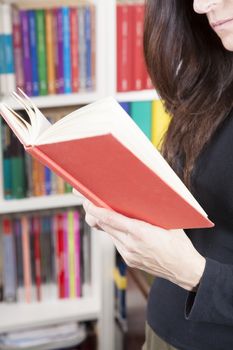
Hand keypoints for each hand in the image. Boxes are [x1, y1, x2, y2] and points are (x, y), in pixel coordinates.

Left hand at [81, 198, 205, 290]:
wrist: (185, 271)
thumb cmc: (179, 244)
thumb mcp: (166, 224)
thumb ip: (148, 215)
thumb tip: (136, 202)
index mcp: (140, 232)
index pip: (110, 219)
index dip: (95, 209)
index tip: (87, 201)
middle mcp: (130, 245)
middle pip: (105, 226)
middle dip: (96, 214)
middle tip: (90, 202)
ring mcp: (129, 254)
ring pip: (110, 234)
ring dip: (106, 224)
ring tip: (106, 212)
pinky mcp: (129, 260)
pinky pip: (117, 243)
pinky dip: (115, 233)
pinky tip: (121, 228)